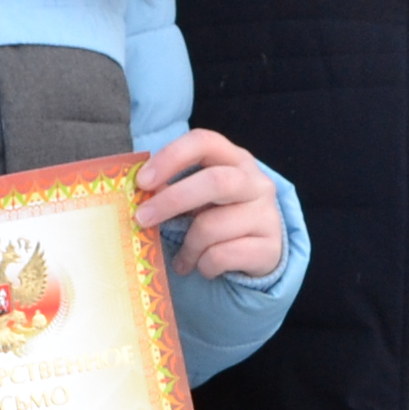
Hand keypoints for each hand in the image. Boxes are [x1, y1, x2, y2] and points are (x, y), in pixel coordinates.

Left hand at [136, 128, 284, 282]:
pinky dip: (203, 266)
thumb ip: (174, 188)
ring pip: (213, 226)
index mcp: (234, 159)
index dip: (170, 157)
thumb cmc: (220, 217)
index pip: (203, 142)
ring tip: (182, 259)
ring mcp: (267, 215)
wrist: (260, 252)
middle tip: (142, 219)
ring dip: (187, 247)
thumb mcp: (200, 197)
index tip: (142, 182)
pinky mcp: (270, 248)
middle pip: (215, 182)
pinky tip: (204, 267)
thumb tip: (138, 195)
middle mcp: (256, 182)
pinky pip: (222, 256)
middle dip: (172, 200)